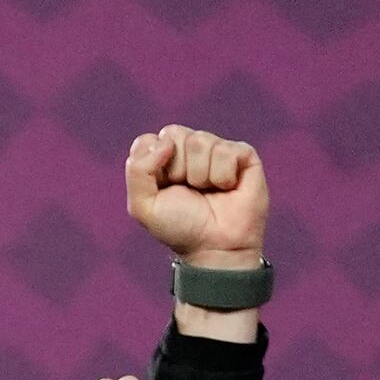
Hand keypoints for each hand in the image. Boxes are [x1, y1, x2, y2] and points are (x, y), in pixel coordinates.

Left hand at [124, 128, 268, 270]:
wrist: (215, 246)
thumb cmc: (179, 227)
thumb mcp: (143, 206)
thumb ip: (137, 171)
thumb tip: (165, 141)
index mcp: (161, 160)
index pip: (149, 140)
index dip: (152, 164)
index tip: (162, 187)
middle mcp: (188, 151)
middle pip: (174, 133)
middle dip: (177, 168)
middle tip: (188, 190)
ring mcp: (216, 150)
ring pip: (200, 140)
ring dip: (200, 175)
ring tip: (207, 191)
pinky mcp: (242, 154)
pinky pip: (227, 150)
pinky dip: (223, 176)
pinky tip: (227, 187)